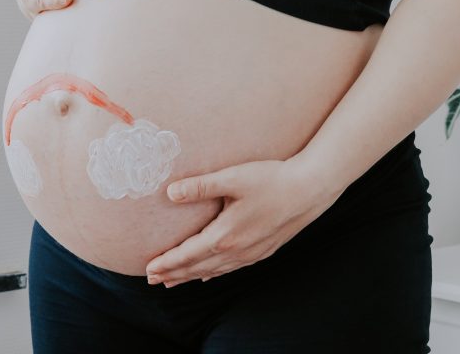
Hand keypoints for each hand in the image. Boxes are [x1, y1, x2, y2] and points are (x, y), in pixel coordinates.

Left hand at [144, 157, 343, 287]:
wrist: (310, 189)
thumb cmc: (273, 179)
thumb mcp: (233, 177)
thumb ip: (200, 186)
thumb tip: (170, 193)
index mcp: (225, 235)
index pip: (187, 255)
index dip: (166, 263)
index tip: (148, 269)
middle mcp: (236, 251)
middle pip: (197, 268)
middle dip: (174, 274)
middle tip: (153, 280)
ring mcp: (251, 253)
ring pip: (214, 271)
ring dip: (191, 277)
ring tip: (173, 281)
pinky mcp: (263, 250)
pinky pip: (231, 268)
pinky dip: (215, 273)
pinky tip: (209, 275)